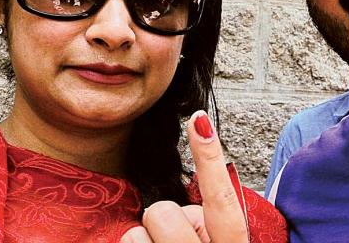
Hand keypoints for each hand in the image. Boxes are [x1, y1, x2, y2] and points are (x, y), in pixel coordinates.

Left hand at [121, 111, 248, 242]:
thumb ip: (207, 222)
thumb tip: (185, 211)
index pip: (221, 198)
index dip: (210, 156)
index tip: (199, 119)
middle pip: (164, 212)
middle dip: (163, 220)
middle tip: (175, 239)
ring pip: (137, 232)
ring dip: (146, 240)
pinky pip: (126, 241)